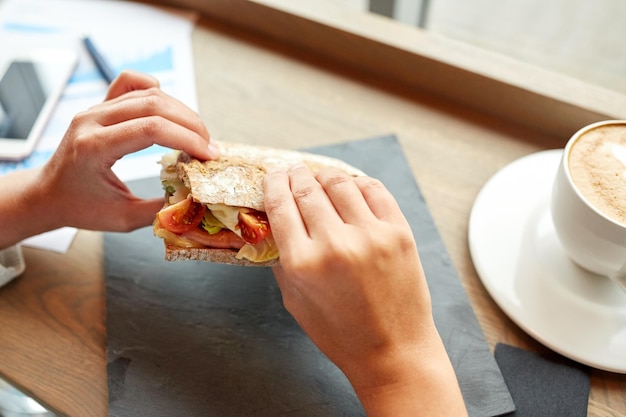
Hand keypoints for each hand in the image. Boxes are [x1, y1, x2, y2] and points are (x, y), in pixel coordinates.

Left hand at [37, 70, 217, 231]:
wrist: (46, 194)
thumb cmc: (80, 208)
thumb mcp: (123, 218)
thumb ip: (160, 209)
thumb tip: (196, 197)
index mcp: (93, 147)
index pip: (151, 129)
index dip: (187, 139)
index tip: (209, 156)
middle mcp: (92, 120)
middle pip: (154, 105)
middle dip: (191, 125)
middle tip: (209, 147)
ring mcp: (94, 108)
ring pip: (148, 93)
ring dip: (181, 111)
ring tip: (198, 135)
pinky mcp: (100, 106)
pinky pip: (131, 84)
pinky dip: (156, 91)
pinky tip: (170, 109)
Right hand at [263, 164, 466, 415]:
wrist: (393, 351)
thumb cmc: (340, 333)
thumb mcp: (295, 301)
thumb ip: (283, 260)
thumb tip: (275, 224)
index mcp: (304, 263)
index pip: (281, 205)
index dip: (274, 183)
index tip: (273, 174)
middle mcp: (336, 244)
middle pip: (308, 189)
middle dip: (296, 175)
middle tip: (294, 170)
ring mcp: (372, 235)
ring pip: (341, 183)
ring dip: (325, 175)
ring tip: (320, 176)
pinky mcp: (399, 233)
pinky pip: (375, 191)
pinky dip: (358, 183)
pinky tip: (352, 186)